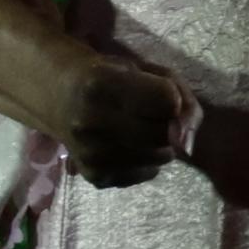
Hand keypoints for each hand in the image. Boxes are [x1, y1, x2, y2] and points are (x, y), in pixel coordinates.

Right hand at [60, 48, 195, 188]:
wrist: (61, 99)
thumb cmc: (111, 77)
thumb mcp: (148, 70)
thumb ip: (182, 99)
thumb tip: (188, 146)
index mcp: (100, 84)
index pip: (168, 102)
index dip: (170, 96)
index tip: (154, 91)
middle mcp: (90, 123)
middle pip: (165, 134)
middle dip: (166, 123)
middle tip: (146, 111)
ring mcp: (91, 154)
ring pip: (161, 157)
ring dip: (159, 143)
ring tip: (136, 126)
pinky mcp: (96, 177)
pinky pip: (149, 173)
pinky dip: (146, 160)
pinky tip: (126, 143)